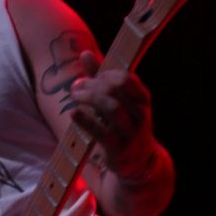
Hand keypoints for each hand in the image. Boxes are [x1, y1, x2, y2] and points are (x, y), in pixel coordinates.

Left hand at [70, 51, 155, 176]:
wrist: (138, 162)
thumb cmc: (124, 125)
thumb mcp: (118, 101)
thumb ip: (101, 78)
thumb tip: (85, 53)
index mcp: (142, 98)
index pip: (125, 77)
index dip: (103, 74)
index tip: (88, 77)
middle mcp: (140, 113)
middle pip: (115, 89)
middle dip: (92, 84)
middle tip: (76, 87)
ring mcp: (131, 132)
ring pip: (111, 107)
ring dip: (89, 98)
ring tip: (74, 96)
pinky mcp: (119, 149)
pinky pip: (102, 132)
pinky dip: (85, 120)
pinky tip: (74, 113)